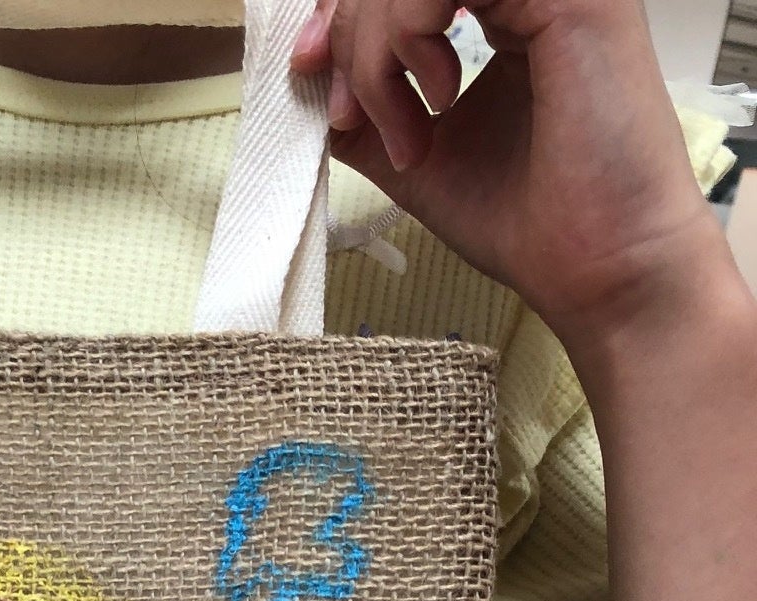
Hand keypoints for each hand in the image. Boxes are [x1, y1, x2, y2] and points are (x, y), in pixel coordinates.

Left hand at [292, 0, 730, 349]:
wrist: (597, 269)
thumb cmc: (529, 222)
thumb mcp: (418, 156)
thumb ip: (367, 113)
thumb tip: (309, 82)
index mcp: (510, 6)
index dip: (345, 12)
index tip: (313, 71)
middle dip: (350, 34)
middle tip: (350, 116)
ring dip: (378, 45)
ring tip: (406, 126)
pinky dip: (409, 31)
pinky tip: (439, 99)